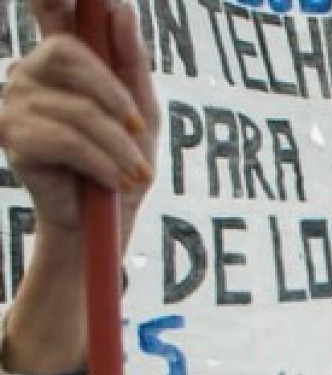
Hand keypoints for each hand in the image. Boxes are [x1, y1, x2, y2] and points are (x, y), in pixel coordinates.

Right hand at [0, 0, 158, 241]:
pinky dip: (101, 163)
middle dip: (115, 95)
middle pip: (69, 53)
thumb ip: (132, 61)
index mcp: (63, 58)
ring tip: (133, 173)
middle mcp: (32, 70)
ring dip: (117, 146)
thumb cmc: (124, 162)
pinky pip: (65, 139)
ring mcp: (15, 100)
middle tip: (139, 130)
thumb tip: (120, 9)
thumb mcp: (142, 112)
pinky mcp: (12, 135)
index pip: (52, 9)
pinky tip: (113, 181)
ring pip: (77, 108)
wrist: (106, 220)